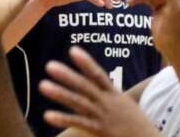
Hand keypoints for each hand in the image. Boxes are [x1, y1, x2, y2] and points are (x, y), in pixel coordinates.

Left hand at [40, 46, 158, 136]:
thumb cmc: (136, 124)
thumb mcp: (126, 107)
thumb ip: (112, 99)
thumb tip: (102, 91)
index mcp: (114, 95)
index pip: (98, 74)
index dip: (86, 62)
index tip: (73, 50)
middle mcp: (107, 102)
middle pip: (85, 85)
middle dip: (67, 75)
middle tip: (50, 65)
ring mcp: (102, 115)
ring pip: (79, 102)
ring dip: (60, 93)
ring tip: (42, 85)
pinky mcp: (100, 129)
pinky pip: (79, 122)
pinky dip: (63, 118)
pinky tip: (47, 115)